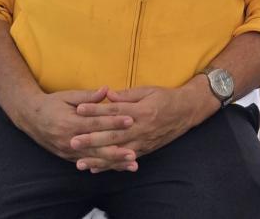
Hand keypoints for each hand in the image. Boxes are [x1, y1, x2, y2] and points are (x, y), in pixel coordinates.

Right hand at [19, 86, 135, 168]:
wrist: (31, 117)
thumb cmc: (52, 103)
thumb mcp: (69, 96)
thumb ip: (88, 96)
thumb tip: (107, 90)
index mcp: (70, 122)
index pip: (96, 123)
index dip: (114, 122)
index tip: (131, 120)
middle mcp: (68, 139)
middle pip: (96, 146)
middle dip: (116, 150)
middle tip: (134, 153)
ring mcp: (67, 151)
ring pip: (93, 159)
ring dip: (113, 162)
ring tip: (131, 164)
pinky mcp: (67, 157)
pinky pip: (87, 163)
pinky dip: (102, 166)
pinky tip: (116, 168)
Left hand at [71, 81, 215, 172]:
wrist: (186, 111)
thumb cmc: (166, 97)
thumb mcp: (148, 90)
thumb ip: (127, 94)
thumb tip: (108, 95)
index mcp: (141, 110)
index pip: (114, 111)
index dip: (96, 110)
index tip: (79, 109)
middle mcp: (141, 128)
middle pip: (112, 135)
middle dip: (91, 139)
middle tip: (73, 141)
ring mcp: (143, 142)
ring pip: (117, 152)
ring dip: (98, 158)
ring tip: (80, 162)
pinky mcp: (144, 150)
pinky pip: (124, 160)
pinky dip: (110, 166)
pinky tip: (96, 169)